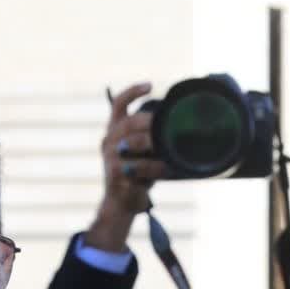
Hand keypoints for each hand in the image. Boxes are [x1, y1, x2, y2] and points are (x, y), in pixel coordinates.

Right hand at [87, 82, 168, 251]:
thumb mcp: (144, 151)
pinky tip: (168, 167)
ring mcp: (110, 158)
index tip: (150, 85)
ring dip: (154, 143)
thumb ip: (153, 136)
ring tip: (170, 146)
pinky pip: (139, 166)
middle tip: (168, 124)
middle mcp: (109, 140)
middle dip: (150, 121)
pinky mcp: (116, 174)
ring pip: (133, 142)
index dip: (132, 91)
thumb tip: (180, 122)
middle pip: (129, 122)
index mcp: (114, 131)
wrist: (121, 204)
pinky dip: (156, 166)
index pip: (118, 104)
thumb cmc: (138, 174)